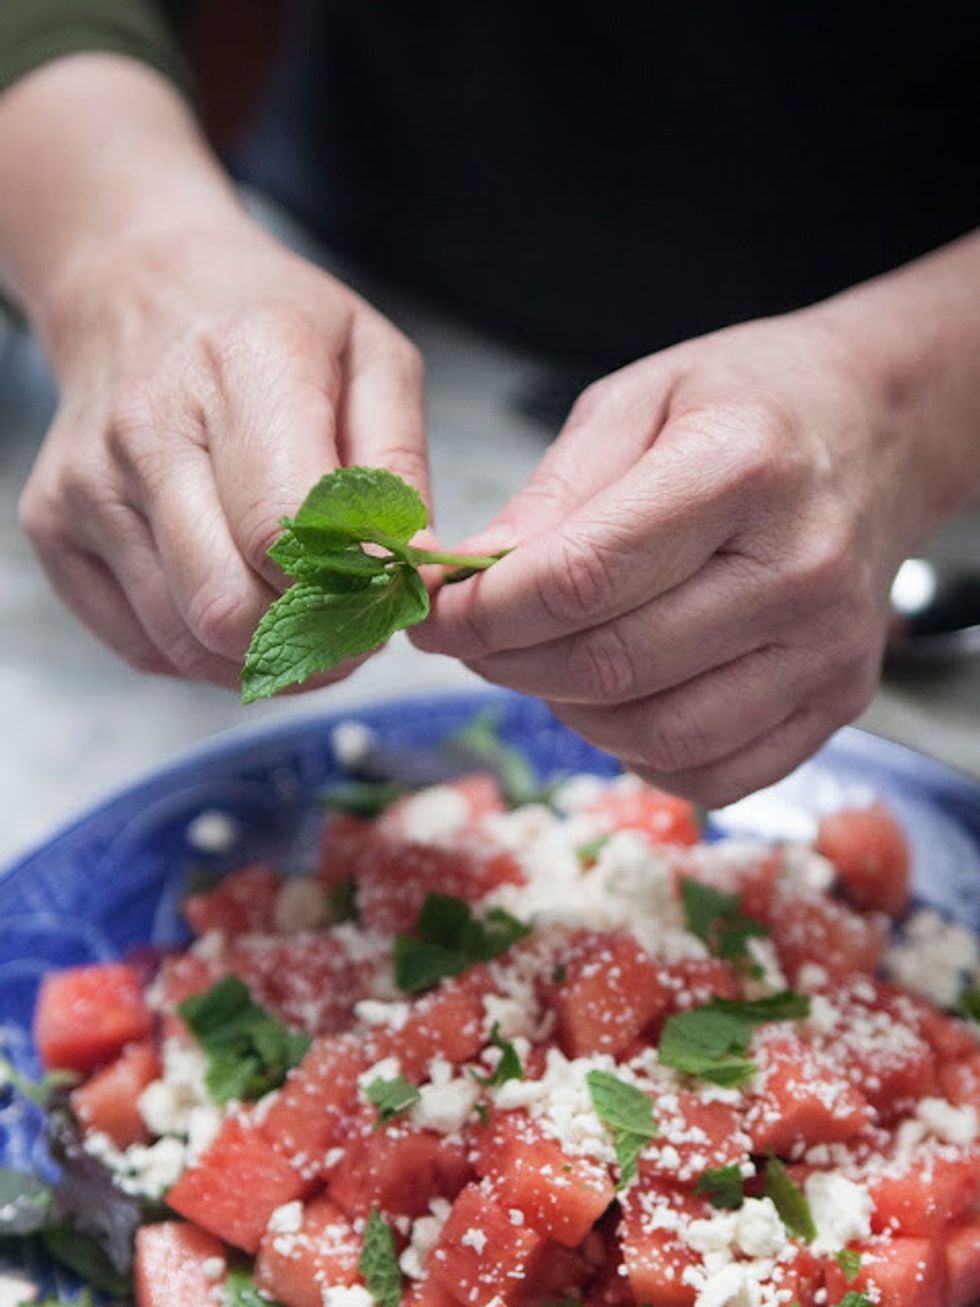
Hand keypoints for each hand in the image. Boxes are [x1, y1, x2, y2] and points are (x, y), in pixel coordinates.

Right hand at [18, 215, 426, 687]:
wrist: (138, 286)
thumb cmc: (273, 327)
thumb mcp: (371, 357)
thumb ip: (399, 465)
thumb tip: (416, 568)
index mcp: (244, 366)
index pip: (282, 529)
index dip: (343, 591)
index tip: (381, 596)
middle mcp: (149, 428)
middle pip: (228, 606)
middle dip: (308, 642)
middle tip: (349, 628)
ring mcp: (88, 484)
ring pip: (185, 640)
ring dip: (261, 656)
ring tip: (301, 617)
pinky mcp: (53, 528)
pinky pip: (142, 646)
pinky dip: (205, 654)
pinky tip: (239, 604)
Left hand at [414, 311, 942, 804]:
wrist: (873, 432)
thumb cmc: (747, 406)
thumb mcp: (636, 402)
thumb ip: (552, 495)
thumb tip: (471, 578)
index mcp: (741, 468)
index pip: (583, 578)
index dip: (485, 612)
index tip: (434, 612)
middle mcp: (799, 569)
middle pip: (611, 665)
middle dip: (507, 663)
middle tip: (471, 638)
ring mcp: (829, 648)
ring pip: (656, 735)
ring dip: (566, 711)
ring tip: (543, 660)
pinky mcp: (840, 701)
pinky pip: (712, 775)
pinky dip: (637, 754)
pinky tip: (616, 699)